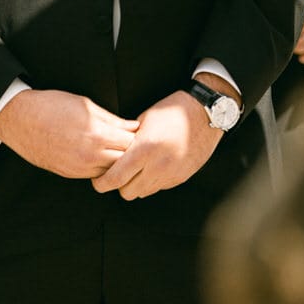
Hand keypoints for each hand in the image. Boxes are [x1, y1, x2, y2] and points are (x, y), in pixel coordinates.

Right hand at [0, 89, 138, 177]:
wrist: (21, 120)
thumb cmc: (53, 106)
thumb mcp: (86, 105)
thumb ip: (111, 119)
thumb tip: (132, 126)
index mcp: (96, 135)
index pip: (129, 143)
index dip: (135, 136)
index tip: (136, 130)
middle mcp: (89, 156)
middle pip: (123, 161)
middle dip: (128, 151)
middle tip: (129, 141)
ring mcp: (78, 168)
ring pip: (108, 171)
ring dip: (114, 161)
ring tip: (114, 147)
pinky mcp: (69, 174)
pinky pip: (92, 175)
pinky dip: (99, 166)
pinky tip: (97, 154)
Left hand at [91, 87, 224, 200]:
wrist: (205, 114)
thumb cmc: (174, 111)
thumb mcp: (145, 120)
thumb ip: (129, 140)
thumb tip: (115, 153)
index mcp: (145, 149)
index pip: (116, 178)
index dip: (102, 183)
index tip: (97, 182)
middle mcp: (157, 166)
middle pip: (127, 192)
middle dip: (120, 185)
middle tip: (118, 172)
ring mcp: (170, 175)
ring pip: (143, 192)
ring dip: (137, 184)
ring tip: (138, 167)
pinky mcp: (180, 178)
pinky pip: (159, 187)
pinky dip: (152, 181)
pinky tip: (154, 165)